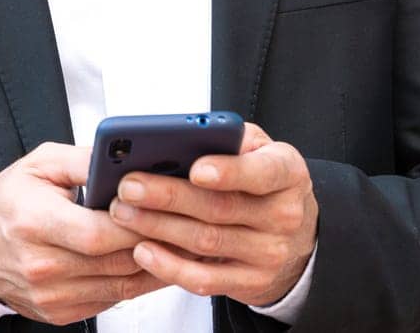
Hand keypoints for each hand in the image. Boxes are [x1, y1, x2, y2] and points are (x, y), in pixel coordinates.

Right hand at [0, 142, 166, 324]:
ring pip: (120, 286)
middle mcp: (41, 266)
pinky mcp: (60, 312)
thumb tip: (125, 156)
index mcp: (33, 223)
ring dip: (155, 266)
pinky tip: (153, 262)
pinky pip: (111, 301)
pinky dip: (136, 283)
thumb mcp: (39, 164)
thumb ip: (83, 159)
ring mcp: (51, 295)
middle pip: (115, 262)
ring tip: (181, 243)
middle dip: (156, 243)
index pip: (98, 234)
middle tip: (186, 224)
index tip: (163, 207)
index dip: (135, 224)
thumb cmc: (8, 201)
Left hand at [108, 122, 318, 306]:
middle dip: (169, 196)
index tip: (196, 169)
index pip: (263, 172)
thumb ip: (227, 139)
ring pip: (206, 242)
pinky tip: (144, 251)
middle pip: (220, 208)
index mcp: (287, 173)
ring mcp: (268, 253)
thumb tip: (176, 137)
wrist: (295, 236)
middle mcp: (283, 215)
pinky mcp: (250, 282)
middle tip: (129, 186)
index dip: (229, 171)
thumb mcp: (258, 150)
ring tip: (123, 212)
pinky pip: (205, 280)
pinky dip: (170, 267)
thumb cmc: (263, 180)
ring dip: (158, 228)